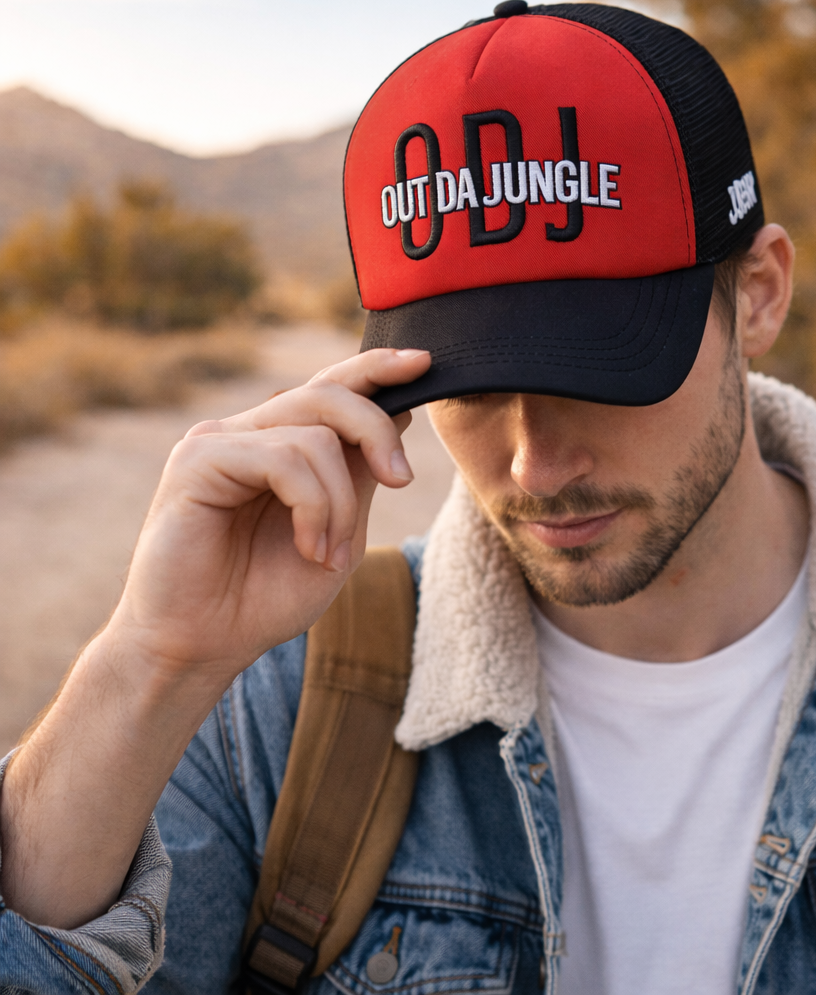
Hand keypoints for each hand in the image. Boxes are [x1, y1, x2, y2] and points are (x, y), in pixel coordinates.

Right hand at [110, 347, 430, 687]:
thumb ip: (359, 476)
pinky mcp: (196, 461)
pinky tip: (308, 547)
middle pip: (329, 394)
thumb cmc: (264, 596)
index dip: (376, 369)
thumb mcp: (337, 532)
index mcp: (280, 444)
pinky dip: (312, 507)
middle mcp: (249, 432)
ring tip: (328, 551)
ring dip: (340, 501)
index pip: (332, 389)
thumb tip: (399, 417)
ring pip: (314, 434)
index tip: (425, 364)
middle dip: (377, 430)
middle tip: (401, 480)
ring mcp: (219, 441)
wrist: (204, 646)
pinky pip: (283, 459)